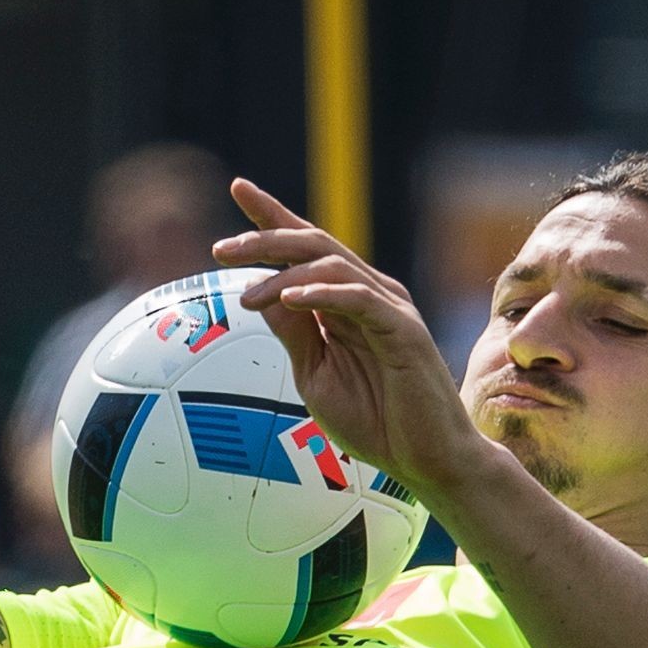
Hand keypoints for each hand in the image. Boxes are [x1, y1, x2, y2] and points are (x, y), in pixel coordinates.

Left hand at [212, 179, 484, 500]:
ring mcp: (389, 308)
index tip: (238, 187)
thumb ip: (294, 335)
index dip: (272, 216)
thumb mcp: (317, 376)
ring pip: (332, 265)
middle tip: (221, 248)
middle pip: (313, 244)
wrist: (426, 459)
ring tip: (248, 297)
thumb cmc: (376, 422)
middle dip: (266, 238)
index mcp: (344, 303)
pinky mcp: (403, 329)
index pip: (305, 249)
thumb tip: (260, 293)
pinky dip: (322, 293)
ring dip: (284, 276)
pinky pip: (359, 298)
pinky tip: (289, 299)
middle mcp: (368, 294)